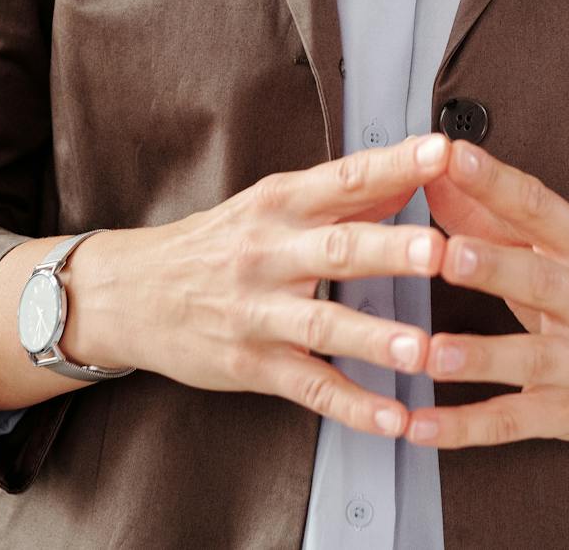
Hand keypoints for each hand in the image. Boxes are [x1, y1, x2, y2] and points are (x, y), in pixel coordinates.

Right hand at [87, 133, 451, 441]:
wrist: (130, 292)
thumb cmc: (212, 244)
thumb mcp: (268, 205)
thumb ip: (343, 194)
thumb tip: (414, 170)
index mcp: (279, 205)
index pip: (343, 179)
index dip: (392, 166)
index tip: (438, 152)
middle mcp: (268, 254)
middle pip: (336, 249)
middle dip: (389, 251)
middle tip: (438, 251)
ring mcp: (258, 312)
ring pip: (323, 324)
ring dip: (374, 338)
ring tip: (421, 349)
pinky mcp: (251, 363)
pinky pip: (309, 386)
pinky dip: (353, 406)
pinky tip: (392, 418)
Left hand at [400, 139, 568, 450]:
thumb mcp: (554, 250)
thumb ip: (488, 214)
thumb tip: (434, 172)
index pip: (538, 206)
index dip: (496, 181)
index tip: (454, 155)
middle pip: (537, 279)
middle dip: (491, 265)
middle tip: (446, 252)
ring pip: (527, 357)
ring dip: (478, 354)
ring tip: (433, 351)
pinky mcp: (564, 411)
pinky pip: (510, 420)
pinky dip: (463, 427)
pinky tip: (420, 425)